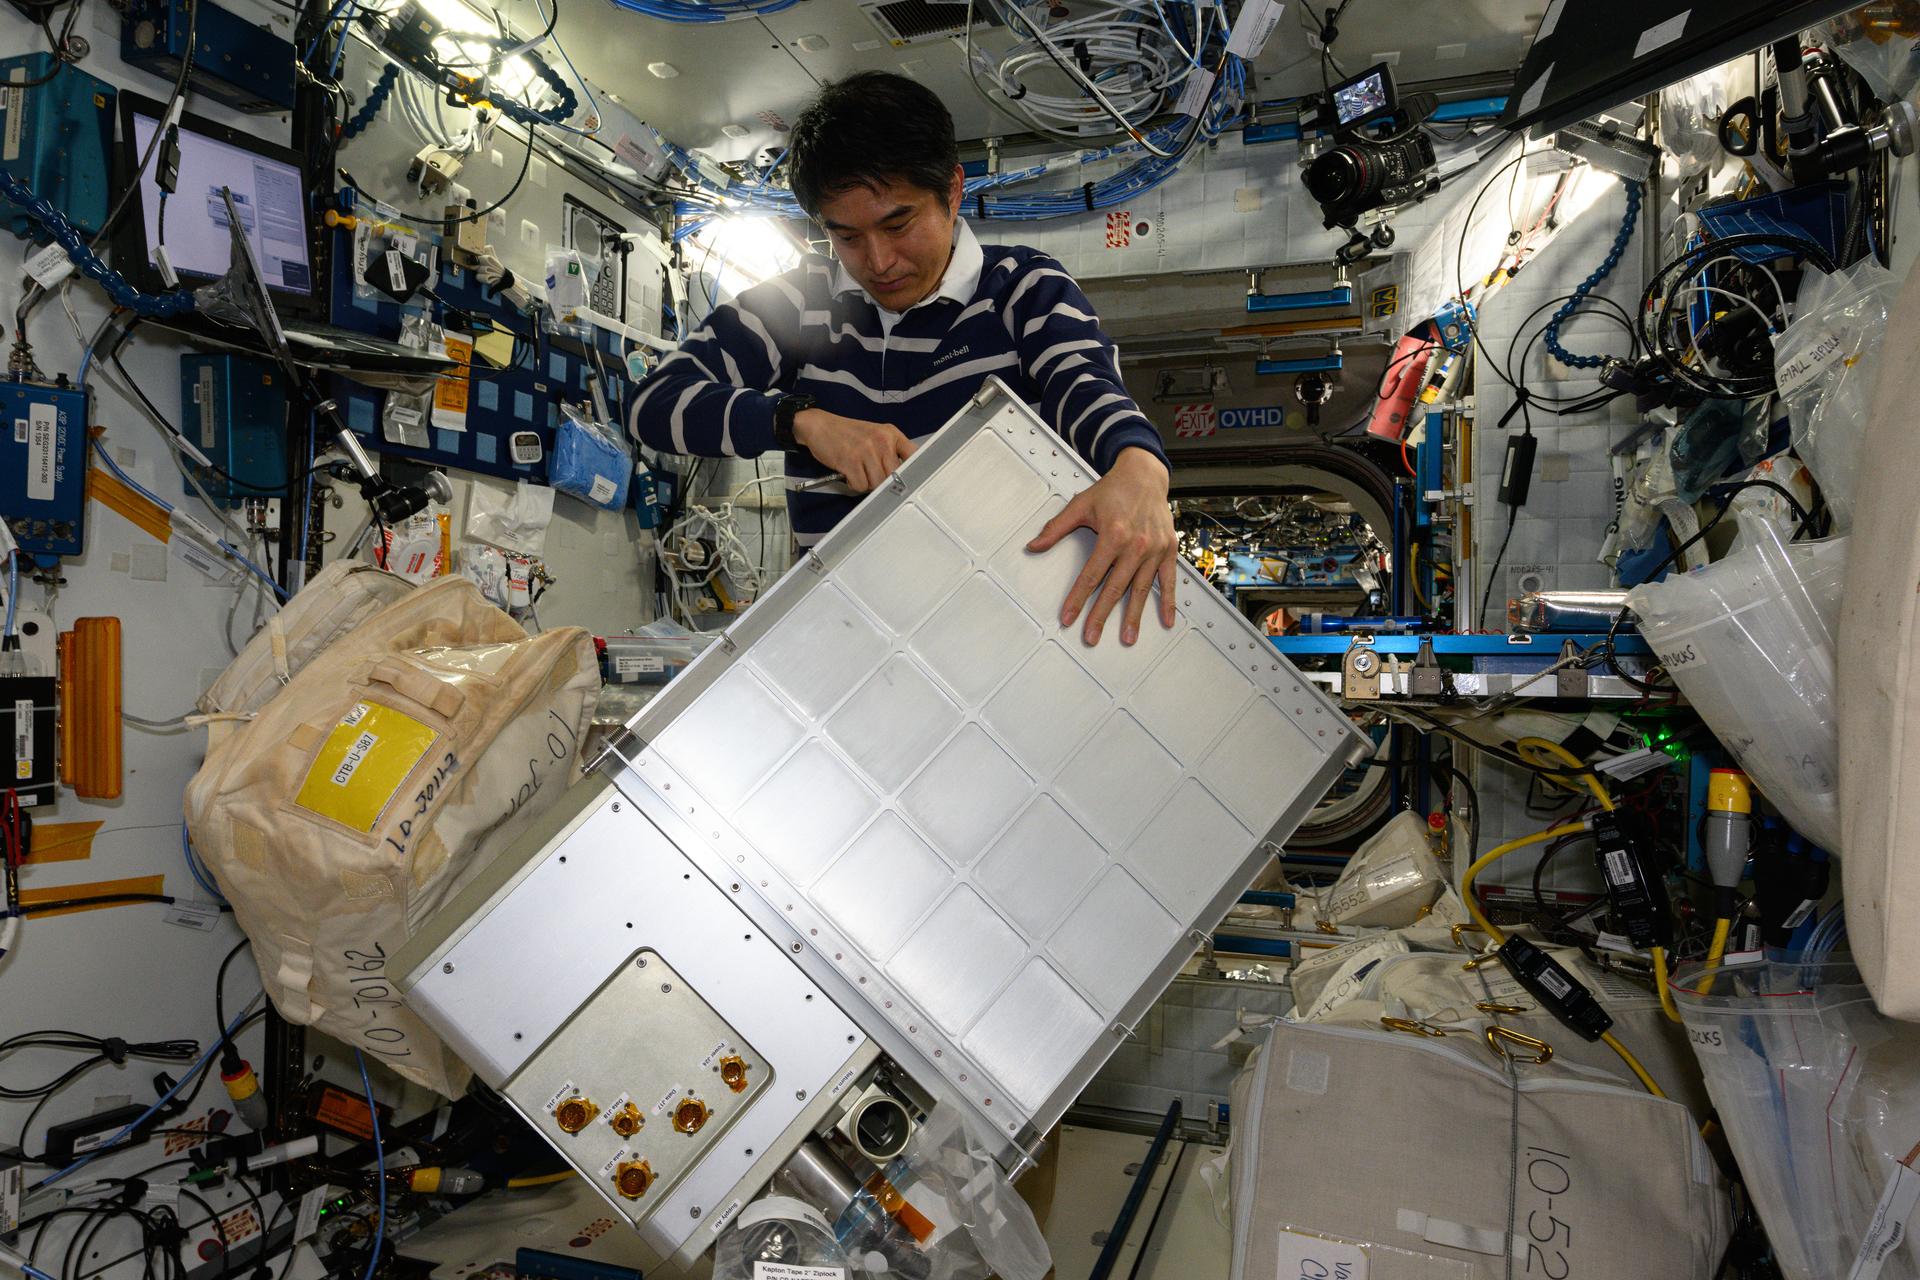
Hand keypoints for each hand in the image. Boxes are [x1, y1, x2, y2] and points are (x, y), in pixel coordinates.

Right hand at [793, 408, 916, 491]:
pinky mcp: (850, 461)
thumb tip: (904, 475)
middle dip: (882, 480)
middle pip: (893, 476)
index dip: (912, 471)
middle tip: (870, 473)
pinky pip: (860, 486)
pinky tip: (849, 473)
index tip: (907, 479)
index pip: (913, 455)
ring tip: (858, 471)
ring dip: (866, 483)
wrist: (820, 426)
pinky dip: (854, 484)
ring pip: (877, 483)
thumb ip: (891, 451)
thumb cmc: (849, 434)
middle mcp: (881, 440)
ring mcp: (866, 450)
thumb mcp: (875, 435)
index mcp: (890, 434)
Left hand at [1028, 447, 1177, 645]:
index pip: (1092, 575)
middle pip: (1114, 588)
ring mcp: (1154, 549)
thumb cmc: (1113, 490)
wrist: (1145, 475)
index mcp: (1113, 534)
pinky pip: (1168, 581)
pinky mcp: (1168, 550)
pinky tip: (1165, 620)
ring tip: (1126, 638)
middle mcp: (1136, 545)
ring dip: (1134, 616)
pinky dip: (1167, 602)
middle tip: (1091, 637)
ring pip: (1140, 590)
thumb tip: (1033, 545)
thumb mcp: (1081, 505)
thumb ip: (1056, 528)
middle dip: (1101, 615)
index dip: (1078, 598)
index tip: (1069, 617)